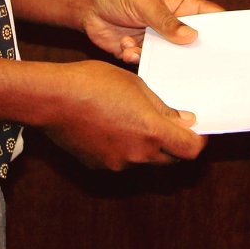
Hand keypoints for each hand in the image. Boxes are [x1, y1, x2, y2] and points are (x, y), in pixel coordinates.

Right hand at [42, 60, 205, 170]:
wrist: (52, 98)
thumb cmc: (93, 83)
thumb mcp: (136, 86)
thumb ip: (163, 108)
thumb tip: (185, 121)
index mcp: (151, 132)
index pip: (190, 149)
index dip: (197, 140)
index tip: (196, 130)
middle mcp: (138, 154)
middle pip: (171, 158)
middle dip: (174, 143)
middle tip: (168, 122)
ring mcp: (118, 163)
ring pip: (145, 160)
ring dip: (148, 145)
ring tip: (132, 118)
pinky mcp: (100, 166)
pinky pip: (122, 160)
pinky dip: (125, 148)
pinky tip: (112, 126)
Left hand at [81, 0, 223, 63]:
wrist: (86, 3)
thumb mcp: (145, 2)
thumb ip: (166, 20)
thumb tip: (191, 37)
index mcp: (181, 4)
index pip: (210, 17)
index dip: (223, 30)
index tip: (231, 47)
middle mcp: (173, 23)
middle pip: (194, 43)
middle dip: (193, 54)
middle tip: (198, 67)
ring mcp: (157, 39)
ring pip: (171, 58)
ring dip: (161, 60)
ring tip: (152, 57)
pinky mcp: (141, 52)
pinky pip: (148, 64)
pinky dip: (137, 59)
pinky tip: (126, 47)